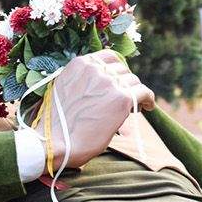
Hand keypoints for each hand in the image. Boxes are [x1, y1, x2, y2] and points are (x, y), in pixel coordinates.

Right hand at [45, 50, 156, 169]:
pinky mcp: (121, 98)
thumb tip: (98, 87)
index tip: (118, 81)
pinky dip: (148, 99)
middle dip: (124, 83)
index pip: (108, 57)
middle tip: (125, 98)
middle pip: (122, 70)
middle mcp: (95, 68)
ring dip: (135, 92)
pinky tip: (148, 107)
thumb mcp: (63, 92)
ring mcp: (108, 82)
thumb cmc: (55, 126)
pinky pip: (144, 92)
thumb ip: (80, 82)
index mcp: (79, 65)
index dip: (116, 69)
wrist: (53, 143)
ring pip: (133, 81)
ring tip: (134, 106)